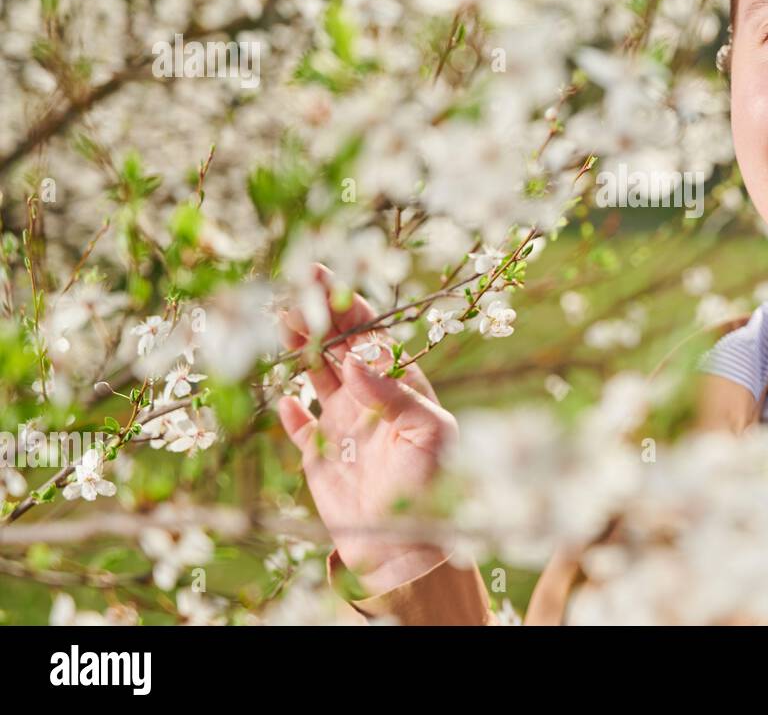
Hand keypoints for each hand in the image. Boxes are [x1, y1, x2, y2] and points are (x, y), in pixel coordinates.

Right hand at [277, 264, 455, 594]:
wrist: (406, 546)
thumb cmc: (431, 486)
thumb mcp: (430, 434)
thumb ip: (396, 395)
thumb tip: (357, 361)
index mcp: (400, 385)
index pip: (371, 334)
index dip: (347, 304)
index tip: (321, 277)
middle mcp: (370, 398)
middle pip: (338, 346)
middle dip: (316, 317)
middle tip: (291, 292)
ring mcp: (343, 424)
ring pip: (315, 374)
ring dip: (299, 349)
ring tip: (281, 323)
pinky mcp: (320, 456)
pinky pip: (300, 426)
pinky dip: (289, 411)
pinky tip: (284, 397)